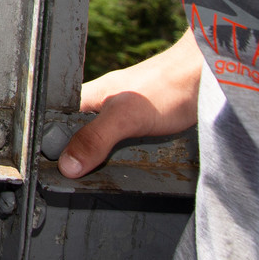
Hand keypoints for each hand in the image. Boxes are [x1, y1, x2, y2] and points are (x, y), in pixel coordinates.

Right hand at [58, 32, 202, 176]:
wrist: (205, 78)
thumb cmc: (166, 87)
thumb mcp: (124, 117)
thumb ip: (94, 139)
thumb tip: (67, 165)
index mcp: (85, 99)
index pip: (56, 127)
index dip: (53, 150)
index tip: (56, 174)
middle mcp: (100, 107)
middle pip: (79, 139)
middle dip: (80, 160)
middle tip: (82, 181)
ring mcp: (122, 117)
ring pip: (103, 146)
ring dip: (106, 162)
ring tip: (106, 177)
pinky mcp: (143, 127)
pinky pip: (125, 147)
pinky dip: (127, 160)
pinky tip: (130, 167)